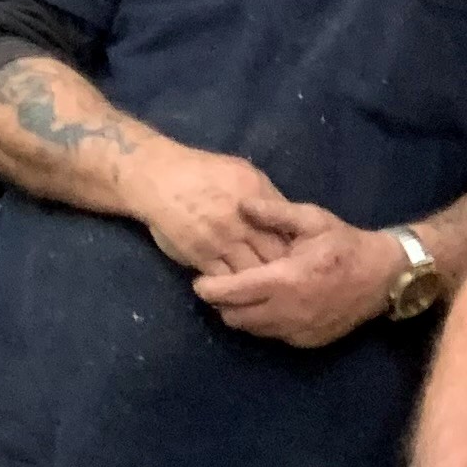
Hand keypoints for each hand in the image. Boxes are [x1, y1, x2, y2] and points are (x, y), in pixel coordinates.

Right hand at [120, 144, 308, 279]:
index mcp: (258, 197)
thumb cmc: (204, 172)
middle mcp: (243, 221)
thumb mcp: (244, 174)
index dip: (300, 247)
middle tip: (296, 283)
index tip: (306, 258)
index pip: (289, 229)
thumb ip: (268, 197)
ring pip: (253, 273)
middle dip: (288, 271)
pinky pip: (226, 281)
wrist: (160, 179)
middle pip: (276, 255)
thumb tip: (291, 219)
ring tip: (273, 293)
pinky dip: (237, 289)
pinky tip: (245, 294)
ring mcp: (222, 241)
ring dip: (264, 285)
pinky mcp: (202, 257)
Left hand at [192, 208, 408, 347]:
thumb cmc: (345, 244)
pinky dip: (266, 322)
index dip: (209, 289)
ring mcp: (297, 330)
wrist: (385, 276)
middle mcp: (287, 311)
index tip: (200, 282)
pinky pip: (273, 335)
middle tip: (224, 286)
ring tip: (247, 295)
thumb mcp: (312, 220)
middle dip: (222, 303)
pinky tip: (274, 304)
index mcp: (285, 279)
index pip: (231, 291)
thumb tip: (240, 205)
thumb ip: (274, 213)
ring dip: (243, 314)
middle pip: (234, 316)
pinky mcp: (307, 341)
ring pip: (252, 329)